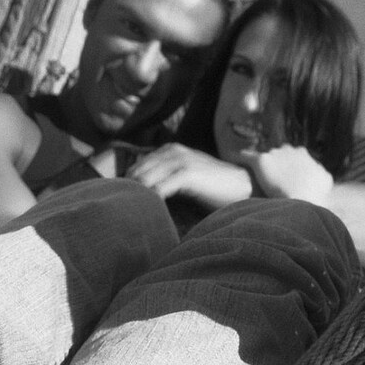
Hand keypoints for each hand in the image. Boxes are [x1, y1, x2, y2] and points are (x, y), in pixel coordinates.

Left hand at [126, 143, 252, 208]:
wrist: (243, 188)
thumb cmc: (215, 188)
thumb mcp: (187, 177)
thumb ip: (167, 179)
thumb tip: (145, 195)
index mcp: (170, 150)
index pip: (137, 165)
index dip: (128, 183)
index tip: (123, 201)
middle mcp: (172, 151)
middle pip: (137, 172)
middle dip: (128, 190)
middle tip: (122, 211)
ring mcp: (180, 161)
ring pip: (145, 179)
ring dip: (136, 196)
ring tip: (130, 214)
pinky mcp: (188, 174)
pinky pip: (160, 188)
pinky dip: (150, 200)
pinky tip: (147, 213)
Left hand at [245, 144, 334, 205]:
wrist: (303, 199)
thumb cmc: (315, 195)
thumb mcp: (325, 182)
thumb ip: (320, 174)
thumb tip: (321, 173)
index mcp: (302, 153)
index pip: (292, 156)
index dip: (287, 168)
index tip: (284, 179)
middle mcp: (288, 149)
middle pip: (277, 154)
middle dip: (275, 165)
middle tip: (271, 180)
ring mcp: (274, 154)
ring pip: (263, 156)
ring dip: (259, 165)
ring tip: (250, 174)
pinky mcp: (261, 161)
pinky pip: (246, 156)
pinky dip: (239, 157)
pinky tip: (231, 158)